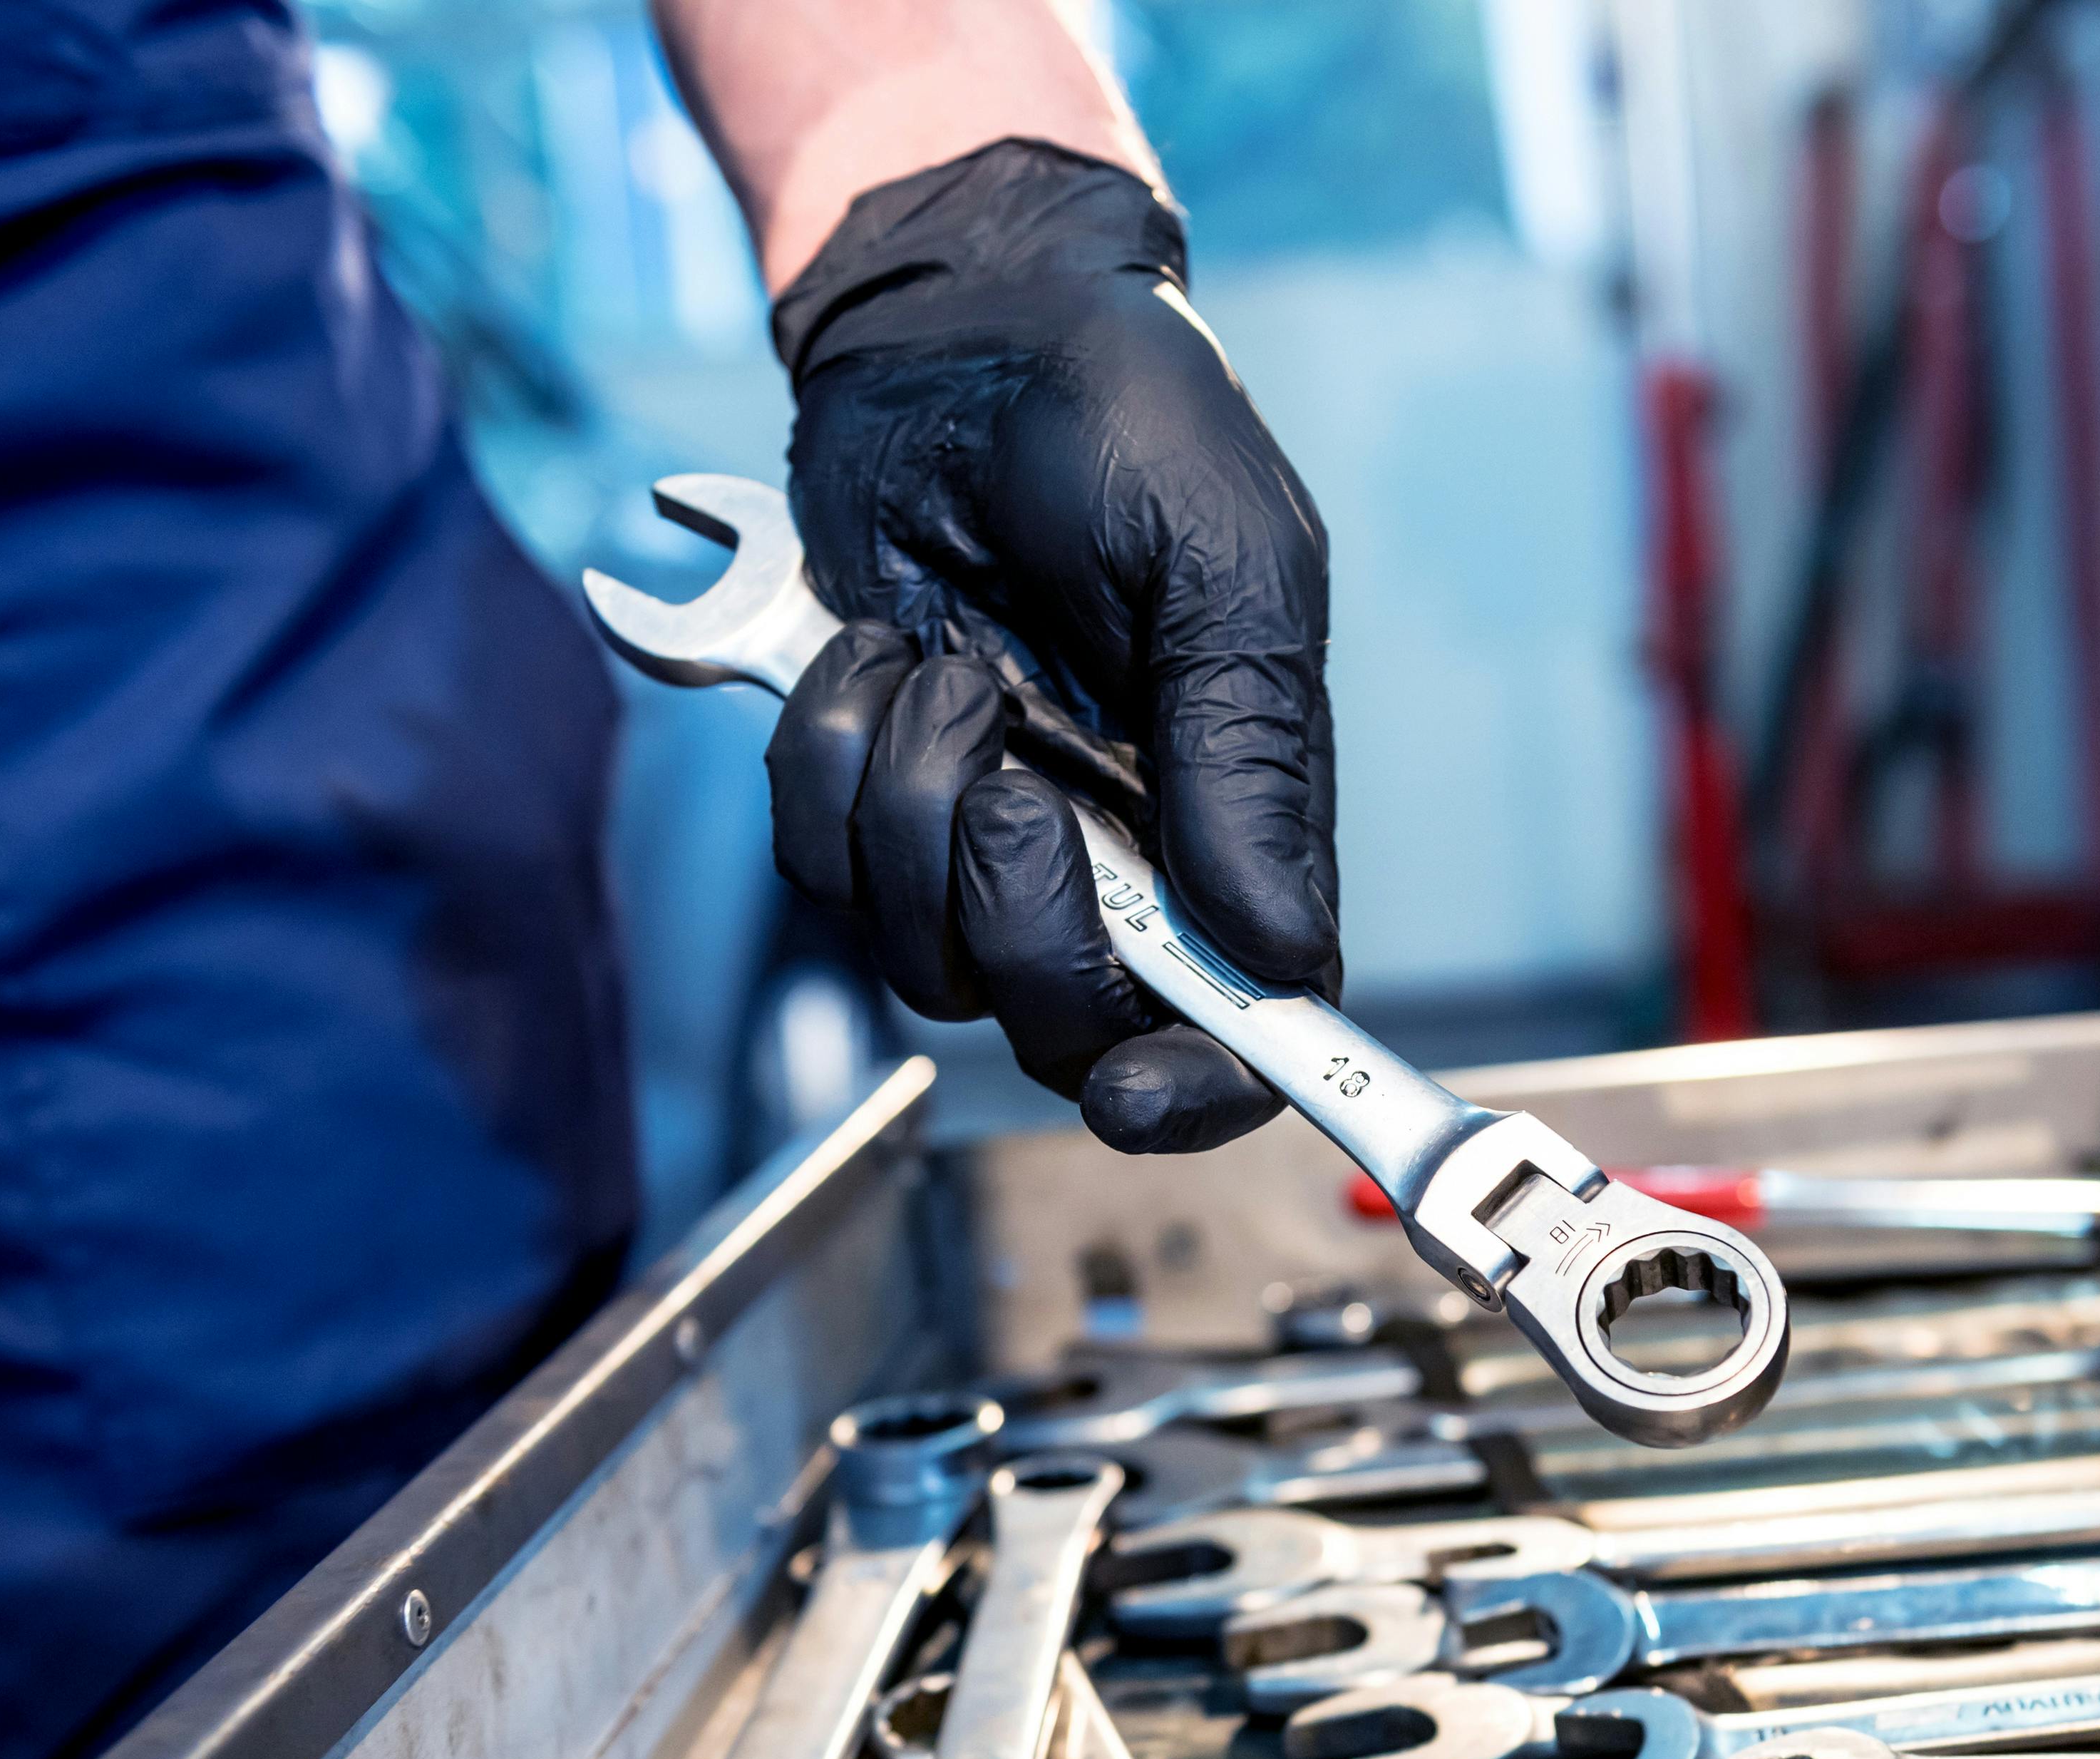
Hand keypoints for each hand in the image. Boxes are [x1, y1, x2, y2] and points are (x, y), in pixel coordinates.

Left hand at [766, 139, 1336, 1154]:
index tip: (1135, 1095)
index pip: (1248, 1022)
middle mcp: (1117, 855)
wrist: (958, 322)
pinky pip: (817, 869)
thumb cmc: (1124, 416)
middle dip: (1007, 910)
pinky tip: (862, 651)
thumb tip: (1282, 949)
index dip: (1201, 1094)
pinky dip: (818, 757)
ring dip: (899, 803)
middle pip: (1060, 1019)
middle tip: (1002, 762)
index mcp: (1234, 819)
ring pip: (918, 954)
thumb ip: (1252, 756)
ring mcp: (985, 834)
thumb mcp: (1224, 560)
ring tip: (929, 660)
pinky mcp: (869, 793)